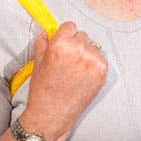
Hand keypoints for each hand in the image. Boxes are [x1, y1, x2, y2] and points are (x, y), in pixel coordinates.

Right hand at [24, 21, 107, 140]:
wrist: (52, 114)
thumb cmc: (42, 90)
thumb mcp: (38, 62)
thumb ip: (42, 43)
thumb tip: (46, 31)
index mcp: (60, 44)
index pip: (70, 26)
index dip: (64, 35)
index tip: (63, 42)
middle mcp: (79, 49)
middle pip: (82, 35)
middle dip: (75, 44)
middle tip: (67, 61)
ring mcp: (93, 60)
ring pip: (92, 46)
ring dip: (86, 53)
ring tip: (74, 70)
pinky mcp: (103, 71)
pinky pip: (100, 58)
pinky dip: (94, 64)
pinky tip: (83, 76)